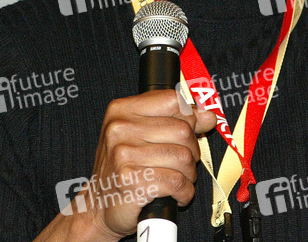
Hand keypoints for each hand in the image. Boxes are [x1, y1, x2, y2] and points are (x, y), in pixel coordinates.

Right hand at [67, 89, 217, 240]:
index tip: (191, 131)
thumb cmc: (124, 168)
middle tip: (180, 164)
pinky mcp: (131, 181)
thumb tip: (207, 116)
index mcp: (122, 110)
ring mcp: (123, 155)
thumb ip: (174, 120)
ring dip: (188, 174)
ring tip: (175, 179)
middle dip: (191, 151)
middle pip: (183, 130)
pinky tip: (174, 194)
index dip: (190, 117)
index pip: (172, 100)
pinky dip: (184, 192)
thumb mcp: (142, 135)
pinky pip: (177, 182)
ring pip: (184, 158)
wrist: (99, 206)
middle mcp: (120, 129)